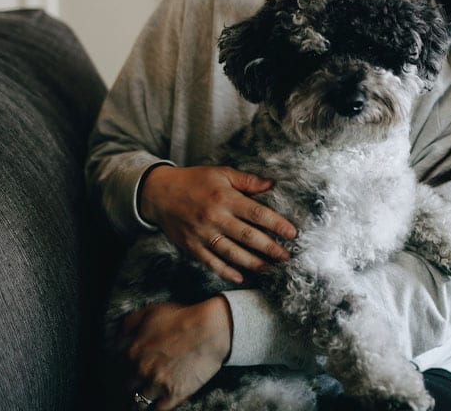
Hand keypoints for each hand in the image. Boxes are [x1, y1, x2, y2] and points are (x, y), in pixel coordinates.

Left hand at [122, 298, 230, 409]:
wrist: (210, 328)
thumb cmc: (183, 317)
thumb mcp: (152, 311)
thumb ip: (130, 323)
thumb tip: (121, 334)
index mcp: (132, 351)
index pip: (117, 367)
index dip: (124, 367)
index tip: (130, 368)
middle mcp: (141, 370)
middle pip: (127, 386)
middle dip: (133, 384)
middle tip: (141, 381)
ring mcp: (157, 384)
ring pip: (139, 402)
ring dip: (143, 399)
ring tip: (148, 395)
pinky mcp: (174, 395)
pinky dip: (157, 407)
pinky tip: (160, 403)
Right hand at [140, 165, 296, 282]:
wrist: (158, 193)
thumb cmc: (194, 181)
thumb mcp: (221, 174)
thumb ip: (247, 181)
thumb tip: (272, 184)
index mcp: (225, 198)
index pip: (257, 213)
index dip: (277, 224)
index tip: (292, 234)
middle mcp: (215, 218)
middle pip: (248, 236)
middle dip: (270, 248)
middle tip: (287, 257)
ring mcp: (202, 234)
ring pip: (232, 253)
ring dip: (253, 263)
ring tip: (270, 269)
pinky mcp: (191, 247)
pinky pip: (211, 262)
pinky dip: (226, 271)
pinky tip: (241, 277)